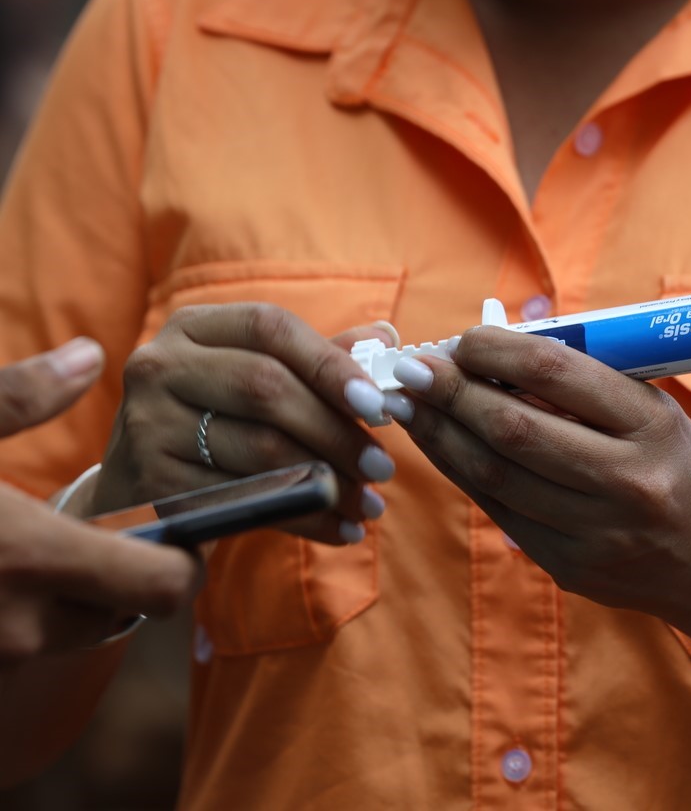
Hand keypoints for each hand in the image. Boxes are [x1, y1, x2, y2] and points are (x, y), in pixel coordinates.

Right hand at [0, 341, 199, 660]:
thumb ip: (18, 398)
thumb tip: (89, 355)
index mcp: (30, 556)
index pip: (163, 585)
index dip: (190, 560)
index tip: (189, 530)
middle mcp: (21, 623)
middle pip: (133, 608)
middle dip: (143, 569)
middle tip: (132, 527)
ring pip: (83, 628)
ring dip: (90, 591)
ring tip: (71, 540)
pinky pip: (36, 644)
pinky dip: (43, 609)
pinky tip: (19, 570)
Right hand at [92, 304, 398, 543]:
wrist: (141, 486)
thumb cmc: (217, 421)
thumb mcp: (256, 377)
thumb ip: (318, 357)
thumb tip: (385, 337)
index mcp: (192, 327)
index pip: (271, 328)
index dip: (331, 365)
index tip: (378, 405)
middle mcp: (160, 367)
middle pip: (266, 388)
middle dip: (336, 431)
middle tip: (383, 466)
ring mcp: (148, 425)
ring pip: (259, 449)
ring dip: (328, 481)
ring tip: (370, 502)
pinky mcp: (153, 483)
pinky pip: (245, 500)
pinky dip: (302, 516)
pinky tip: (339, 526)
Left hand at [394, 326, 690, 658]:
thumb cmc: (685, 468)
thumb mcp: (657, 412)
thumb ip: (587, 384)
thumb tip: (501, 345)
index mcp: (654, 428)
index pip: (558, 375)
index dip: (497, 351)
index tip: (464, 338)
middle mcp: (629, 483)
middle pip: (513, 429)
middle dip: (451, 393)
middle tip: (413, 370)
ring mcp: (597, 534)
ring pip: (494, 477)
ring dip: (441, 436)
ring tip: (410, 405)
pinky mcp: (572, 570)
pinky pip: (501, 513)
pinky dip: (464, 475)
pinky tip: (444, 447)